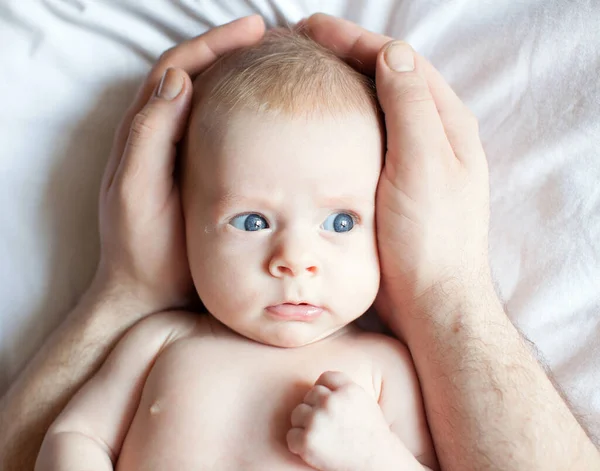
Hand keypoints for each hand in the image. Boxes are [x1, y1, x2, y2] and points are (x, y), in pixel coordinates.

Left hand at [91, 16, 265, 314]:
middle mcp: (161, 136)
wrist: (148, 292)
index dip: (213, 44)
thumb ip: (150, 137)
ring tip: (273, 64)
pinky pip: (220, 130)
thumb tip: (176, 79)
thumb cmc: (144, 249)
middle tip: (271, 37)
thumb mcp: (139, 193)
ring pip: (209, 100)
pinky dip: (242, 112)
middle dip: (229, 49)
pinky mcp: (199, 173)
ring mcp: (181, 154)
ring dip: (237, 76)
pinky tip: (268, 114)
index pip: (177, 69)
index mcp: (144, 132)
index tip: (253, 30)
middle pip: (194, 74)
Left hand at [287, 371, 402, 470]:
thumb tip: (319, 386)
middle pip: (310, 395)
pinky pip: (291, 436)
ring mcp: (318, 420)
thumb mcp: (363, 402)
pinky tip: (314, 449)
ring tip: (321, 437)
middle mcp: (332, 401)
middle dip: (315, 408)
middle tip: (327, 426)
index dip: (324, 390)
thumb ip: (344, 390)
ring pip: (297, 413)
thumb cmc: (371, 435)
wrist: (378, 463)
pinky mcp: (308, 440)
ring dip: (304, 424)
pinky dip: (298, 445)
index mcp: (348, 389)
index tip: (328, 404)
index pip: (325, 378)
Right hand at [304, 14, 492, 335]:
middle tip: (297, 47)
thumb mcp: (423, 165)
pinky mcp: (390, 187)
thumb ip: (411, 106)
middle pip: (385, 80)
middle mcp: (431, 136)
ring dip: (339, 89)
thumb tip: (392, 53)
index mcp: (445, 123)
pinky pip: (362, 142)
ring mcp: (410, 162)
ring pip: (372, 110)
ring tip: (299, 78)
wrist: (430, 302)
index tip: (311, 28)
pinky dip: (338, 126)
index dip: (354, 40)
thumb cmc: (431, 238)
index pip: (398, 62)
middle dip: (343, 58)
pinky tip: (312, 128)